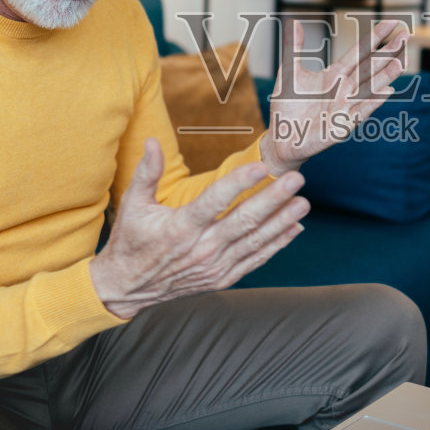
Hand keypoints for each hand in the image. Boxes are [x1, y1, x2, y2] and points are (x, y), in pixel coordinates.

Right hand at [89, 139, 307, 318]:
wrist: (126, 288)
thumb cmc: (131, 241)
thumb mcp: (132, 204)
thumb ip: (147, 172)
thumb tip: (153, 141)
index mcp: (180, 228)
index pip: (215, 201)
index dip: (239, 183)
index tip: (261, 166)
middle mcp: (201, 249)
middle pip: (244, 221)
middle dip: (273, 199)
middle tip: (296, 180)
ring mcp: (214, 266)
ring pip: (255, 241)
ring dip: (282, 222)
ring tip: (303, 202)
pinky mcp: (221, 278)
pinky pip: (255, 260)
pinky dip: (276, 245)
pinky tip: (294, 228)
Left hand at [260, 19, 408, 175]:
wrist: (281, 137)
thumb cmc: (288, 107)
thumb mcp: (290, 73)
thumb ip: (294, 48)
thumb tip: (293, 21)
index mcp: (335, 74)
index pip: (359, 52)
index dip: (375, 37)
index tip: (391, 22)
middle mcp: (345, 89)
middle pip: (370, 67)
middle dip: (388, 52)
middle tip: (406, 36)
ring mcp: (345, 107)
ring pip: (369, 88)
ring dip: (385, 76)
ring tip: (401, 62)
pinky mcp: (341, 126)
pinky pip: (359, 112)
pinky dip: (372, 102)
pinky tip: (386, 92)